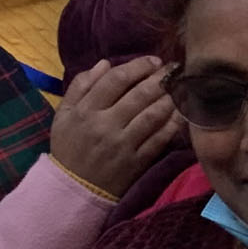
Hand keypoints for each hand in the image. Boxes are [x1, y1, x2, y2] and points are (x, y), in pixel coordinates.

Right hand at [46, 57, 176, 199]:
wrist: (73, 188)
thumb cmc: (70, 146)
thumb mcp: (64, 114)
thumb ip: (81, 86)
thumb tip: (106, 63)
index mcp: (85, 111)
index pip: (116, 80)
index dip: (138, 66)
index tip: (153, 61)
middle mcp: (105, 125)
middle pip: (139, 95)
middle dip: (161, 78)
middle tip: (174, 68)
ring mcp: (123, 144)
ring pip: (154, 114)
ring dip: (171, 97)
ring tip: (181, 86)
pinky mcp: (138, 161)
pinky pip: (161, 137)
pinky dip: (174, 122)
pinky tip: (183, 111)